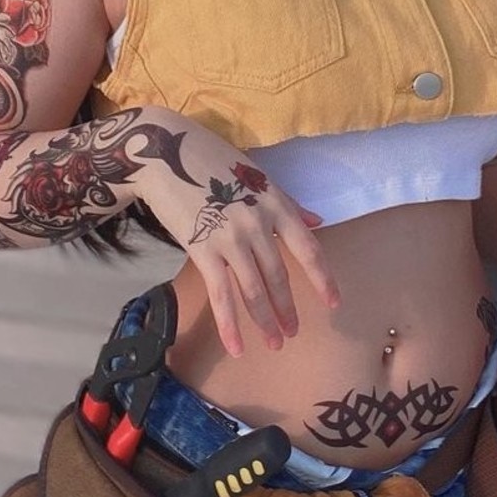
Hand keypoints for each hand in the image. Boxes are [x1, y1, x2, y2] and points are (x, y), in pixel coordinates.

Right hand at [137, 114, 339, 355]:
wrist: (162, 150)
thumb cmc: (210, 159)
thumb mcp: (256, 175)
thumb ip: (288, 203)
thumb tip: (317, 221)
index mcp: (276, 204)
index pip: (308, 249)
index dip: (323, 279)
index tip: (334, 304)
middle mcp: (258, 224)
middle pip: (279, 276)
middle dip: (287, 309)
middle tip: (292, 333)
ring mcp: (230, 239)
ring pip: (254, 290)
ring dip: (265, 321)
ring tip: (274, 343)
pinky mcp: (202, 249)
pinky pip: (221, 294)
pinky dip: (229, 324)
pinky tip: (236, 346)